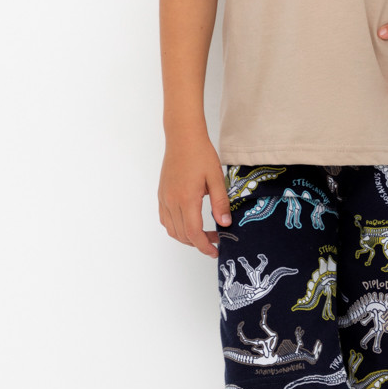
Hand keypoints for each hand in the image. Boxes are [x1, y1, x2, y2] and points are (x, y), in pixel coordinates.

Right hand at [157, 130, 231, 254]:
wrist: (182, 137)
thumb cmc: (200, 154)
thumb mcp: (216, 178)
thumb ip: (221, 203)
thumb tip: (225, 224)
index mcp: (186, 199)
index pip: (193, 233)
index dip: (204, 246)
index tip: (215, 251)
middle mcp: (171, 202)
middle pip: (182, 235)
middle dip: (198, 243)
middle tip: (215, 240)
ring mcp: (164, 199)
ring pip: (172, 230)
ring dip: (187, 237)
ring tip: (204, 234)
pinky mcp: (161, 195)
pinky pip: (165, 219)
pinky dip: (176, 228)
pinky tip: (189, 223)